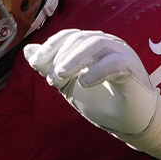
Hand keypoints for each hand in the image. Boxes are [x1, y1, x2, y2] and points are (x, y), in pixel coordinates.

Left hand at [23, 29, 160, 159]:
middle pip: (79, 38)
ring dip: (74, 59)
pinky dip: (97, 70)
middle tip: (51, 79)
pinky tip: (84, 83)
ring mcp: (122, 53)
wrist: (129, 123)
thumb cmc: (102, 101)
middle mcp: (107, 44)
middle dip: (60, 57)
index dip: (50, 47)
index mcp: (92, 46)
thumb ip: (50, 67)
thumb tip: (27, 51)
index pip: (68, 36)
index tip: (37, 64)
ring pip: (96, 44)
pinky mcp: (133, 69)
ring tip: (60, 75)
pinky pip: (116, 62)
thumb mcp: (68, 85)